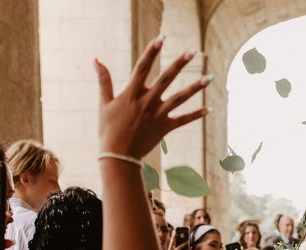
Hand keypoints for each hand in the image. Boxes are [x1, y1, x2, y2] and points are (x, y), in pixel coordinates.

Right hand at [95, 38, 210, 158]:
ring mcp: (158, 115)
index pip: (143, 67)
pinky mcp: (165, 128)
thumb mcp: (104, 103)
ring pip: (180, 98)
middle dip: (180, 63)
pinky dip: (196, 115)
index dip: (152, 52)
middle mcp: (147, 101)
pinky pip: (183, 120)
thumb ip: (104, 80)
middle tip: (194, 51)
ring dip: (196, 87)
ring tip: (209, 77)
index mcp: (132, 93)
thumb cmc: (108, 129)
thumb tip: (96, 59)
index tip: (161, 38)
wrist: (118, 156)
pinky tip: (209, 109)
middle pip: (167, 78)